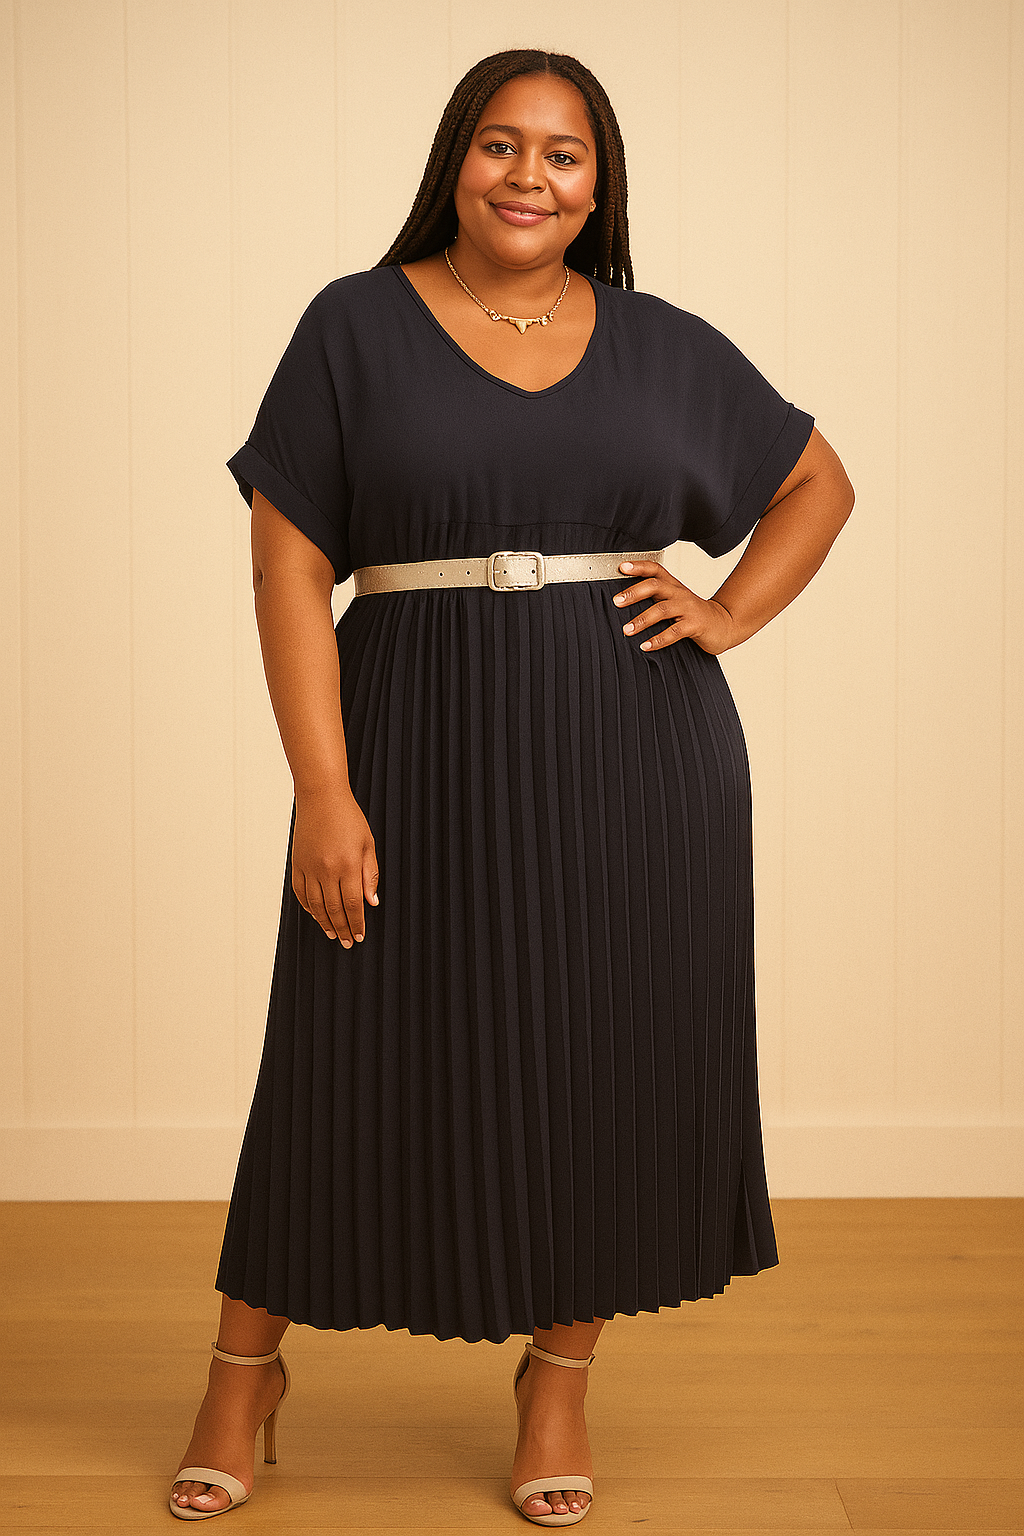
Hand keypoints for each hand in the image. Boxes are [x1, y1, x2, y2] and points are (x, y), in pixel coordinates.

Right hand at [291, 788, 378, 946]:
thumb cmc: (348, 818)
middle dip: (342, 929)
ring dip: (325, 923)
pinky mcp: (297, 864)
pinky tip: (316, 915)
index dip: (356, 923)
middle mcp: (327, 870)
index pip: (353, 904)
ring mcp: (309, 868)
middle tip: (347, 942)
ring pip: (316, 905)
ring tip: (332, 934)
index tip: (359, 936)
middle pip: (334, 909)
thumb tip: (372, 902)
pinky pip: (301, 893)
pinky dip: (309, 908)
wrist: (321, 797)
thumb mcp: (367, 844)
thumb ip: (370, 875)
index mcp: (348, 865)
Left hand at [612, 560, 735, 655]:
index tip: (621, 567)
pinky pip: (674, 632)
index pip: (655, 569)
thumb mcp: (675, 600)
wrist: (724, 624)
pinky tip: (646, 646)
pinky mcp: (695, 625)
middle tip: (617, 602)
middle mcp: (679, 593)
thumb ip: (655, 597)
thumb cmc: (693, 614)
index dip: (638, 566)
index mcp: (673, 585)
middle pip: (655, 586)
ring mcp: (688, 609)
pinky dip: (659, 639)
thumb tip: (623, 600)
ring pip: (662, 610)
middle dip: (634, 593)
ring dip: (642, 620)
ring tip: (627, 630)